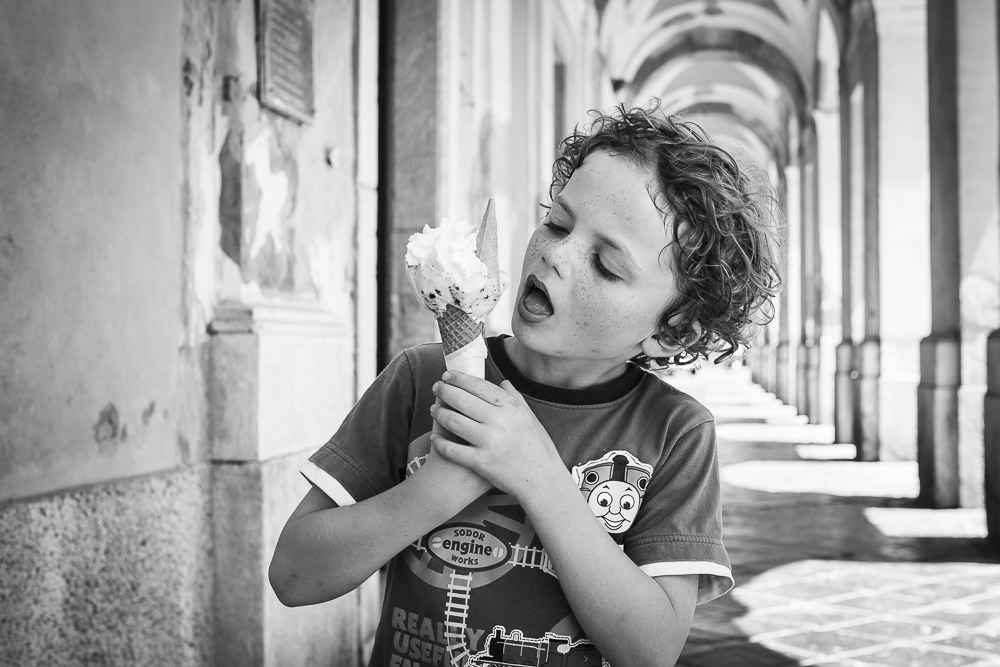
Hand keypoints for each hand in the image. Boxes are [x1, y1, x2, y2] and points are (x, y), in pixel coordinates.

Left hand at [429, 371, 566, 499]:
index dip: (459, 378)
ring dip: (439, 413)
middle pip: (462, 399)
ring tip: (434, 409)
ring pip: (453, 421)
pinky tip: (435, 438)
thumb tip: (503, 383)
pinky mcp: (481, 462)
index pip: (478, 386)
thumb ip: (516, 398)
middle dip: (444, 390)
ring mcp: (489, 442)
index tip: (448, 375)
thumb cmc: (538, 448)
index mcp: (511, 408)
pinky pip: (452, 449)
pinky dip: (440, 442)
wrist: (543, 480)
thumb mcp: (531, 418)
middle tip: (436, 387)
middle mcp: (499, 421)